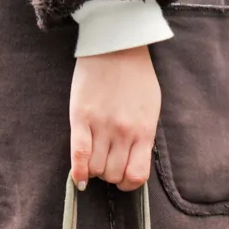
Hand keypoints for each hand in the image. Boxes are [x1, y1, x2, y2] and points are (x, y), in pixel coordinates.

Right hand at [70, 46, 160, 192]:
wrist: (115, 44)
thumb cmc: (135, 76)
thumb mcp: (150, 109)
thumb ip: (144, 136)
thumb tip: (134, 161)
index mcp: (144, 131)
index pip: (137, 176)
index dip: (128, 183)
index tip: (123, 177)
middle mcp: (124, 133)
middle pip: (113, 174)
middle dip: (110, 174)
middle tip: (106, 162)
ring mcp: (102, 126)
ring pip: (97, 169)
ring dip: (95, 170)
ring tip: (94, 158)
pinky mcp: (81, 118)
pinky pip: (79, 155)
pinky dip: (78, 172)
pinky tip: (79, 178)